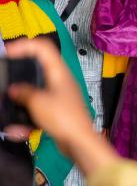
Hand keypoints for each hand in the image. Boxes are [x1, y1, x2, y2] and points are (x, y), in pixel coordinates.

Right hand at [4, 38, 94, 155]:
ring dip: (21, 102)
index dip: (24, 45)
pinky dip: (27, 119)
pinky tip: (19, 130)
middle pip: (38, 68)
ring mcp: (59, 95)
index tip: (7, 52)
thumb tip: (14, 89)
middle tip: (6, 78)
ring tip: (11, 114)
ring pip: (35, 92)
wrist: (79, 141)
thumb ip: (23, 92)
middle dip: (20, 74)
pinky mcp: (57, 110)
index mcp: (59, 72)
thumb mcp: (38, 102)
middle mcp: (60, 80)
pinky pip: (37, 110)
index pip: (43, 48)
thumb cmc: (63, 117)